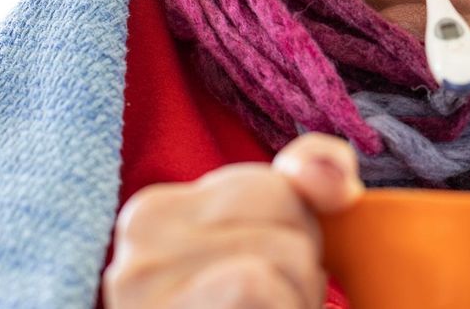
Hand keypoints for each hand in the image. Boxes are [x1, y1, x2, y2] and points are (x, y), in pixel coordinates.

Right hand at [103, 133, 362, 307]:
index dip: (298, 234)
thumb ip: (310, 175)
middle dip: (302, 267)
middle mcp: (132, 254)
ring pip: (280, 254)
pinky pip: (252, 282)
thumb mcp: (278, 231)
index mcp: (151, 215)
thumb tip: (337, 182)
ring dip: (296, 298)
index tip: (265, 276)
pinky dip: (281, 307)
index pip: (275, 187)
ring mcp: (141, 299)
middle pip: (285, 219)